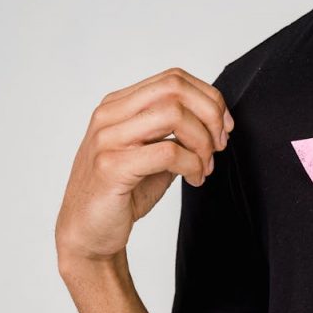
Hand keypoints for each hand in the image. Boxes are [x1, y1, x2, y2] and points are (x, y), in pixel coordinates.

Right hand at [55, 67, 234, 268]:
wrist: (88, 232)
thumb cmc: (121, 194)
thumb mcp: (153, 154)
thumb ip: (175, 134)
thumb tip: (215, 122)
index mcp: (118, 105)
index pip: (172, 79)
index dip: (208, 99)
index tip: (224, 127)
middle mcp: (109, 115)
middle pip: (174, 89)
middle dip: (210, 115)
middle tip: (219, 146)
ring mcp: (107, 139)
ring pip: (173, 115)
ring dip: (202, 142)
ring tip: (205, 167)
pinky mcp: (111, 167)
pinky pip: (167, 152)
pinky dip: (192, 165)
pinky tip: (194, 179)